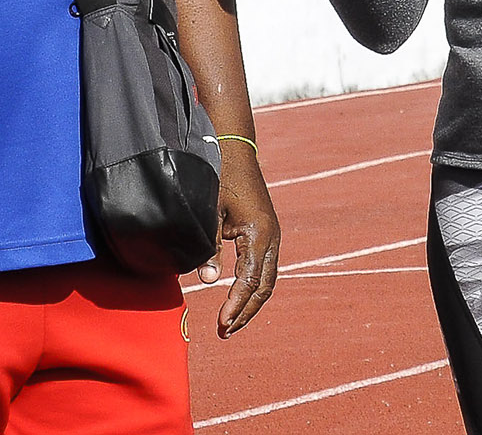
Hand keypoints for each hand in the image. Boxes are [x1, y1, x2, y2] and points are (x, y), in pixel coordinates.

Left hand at [200, 141, 281, 337]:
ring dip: (251, 302)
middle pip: (264, 287)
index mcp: (259, 234)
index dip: (235, 306)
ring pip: (267, 280)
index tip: (221, 325)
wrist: (234, 150)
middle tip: (225, 332)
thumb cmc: (219, 177)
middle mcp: (272, 238)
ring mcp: (272, 236)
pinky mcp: (267, 233)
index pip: (249, 281)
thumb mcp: (209, 213)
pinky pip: (265, 268)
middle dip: (245, 311)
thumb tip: (209, 281)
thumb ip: (208, 248)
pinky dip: (254, 288)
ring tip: (231, 322)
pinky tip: (239, 296)